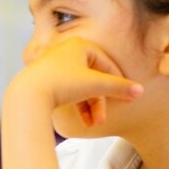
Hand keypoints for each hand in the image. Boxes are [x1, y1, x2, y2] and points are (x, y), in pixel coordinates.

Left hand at [4, 37, 140, 133]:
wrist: (27, 95)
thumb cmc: (62, 84)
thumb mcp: (95, 86)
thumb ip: (119, 88)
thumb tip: (140, 91)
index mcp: (80, 44)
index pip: (107, 64)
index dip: (118, 83)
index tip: (126, 98)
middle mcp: (66, 50)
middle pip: (93, 78)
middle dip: (100, 101)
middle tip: (103, 119)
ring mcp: (54, 65)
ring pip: (80, 87)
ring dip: (90, 107)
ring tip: (93, 124)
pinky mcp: (45, 79)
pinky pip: (67, 91)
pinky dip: (77, 105)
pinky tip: (83, 121)